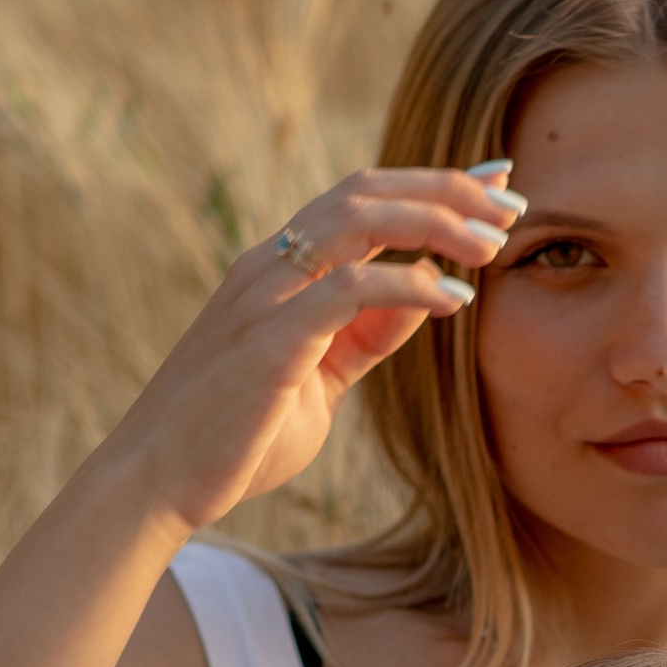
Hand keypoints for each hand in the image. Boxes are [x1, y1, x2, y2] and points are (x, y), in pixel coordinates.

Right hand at [108, 167, 523, 534]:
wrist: (156, 482)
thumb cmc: (235, 437)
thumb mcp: (320, 378)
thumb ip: (364, 336)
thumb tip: (421, 297)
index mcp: (279, 270)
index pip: (361, 200)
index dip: (431, 184)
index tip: (496, 186)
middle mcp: (269, 267)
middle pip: (364, 192)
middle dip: (444, 189)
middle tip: (510, 205)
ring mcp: (264, 298)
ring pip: (355, 221)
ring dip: (433, 222)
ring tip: (493, 244)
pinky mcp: (269, 341)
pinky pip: (345, 289)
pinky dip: (406, 285)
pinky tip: (456, 297)